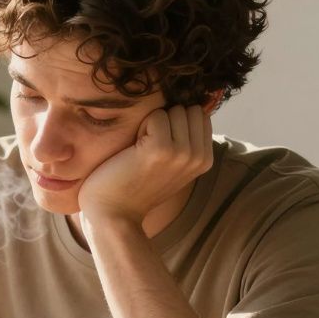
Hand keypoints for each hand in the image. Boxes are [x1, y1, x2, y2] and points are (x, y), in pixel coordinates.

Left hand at [77, 103, 213, 226]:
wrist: (113, 214)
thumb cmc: (134, 184)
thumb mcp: (171, 164)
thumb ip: (186, 139)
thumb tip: (193, 103)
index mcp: (205, 159)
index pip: (198, 114)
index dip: (174, 124)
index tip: (158, 148)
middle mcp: (199, 157)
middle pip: (188, 109)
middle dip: (166, 120)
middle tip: (147, 149)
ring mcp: (182, 153)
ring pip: (173, 110)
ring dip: (152, 124)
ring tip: (140, 150)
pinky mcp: (161, 149)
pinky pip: (155, 115)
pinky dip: (140, 127)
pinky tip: (132, 151)